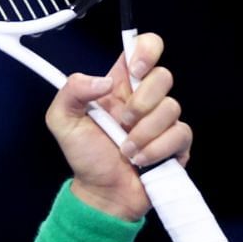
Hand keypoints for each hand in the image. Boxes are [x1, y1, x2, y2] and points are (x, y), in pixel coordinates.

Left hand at [45, 32, 193, 221]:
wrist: (101, 193)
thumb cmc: (85, 156)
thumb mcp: (62, 120)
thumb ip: (72, 91)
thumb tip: (105, 81)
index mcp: (120, 86)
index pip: (144, 48)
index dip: (146, 50)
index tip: (134, 70)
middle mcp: (145, 98)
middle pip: (164, 76)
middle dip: (141, 102)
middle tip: (121, 122)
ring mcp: (163, 120)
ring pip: (172, 107)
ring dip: (143, 133)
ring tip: (125, 148)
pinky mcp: (177, 142)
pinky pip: (180, 134)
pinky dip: (155, 149)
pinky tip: (139, 159)